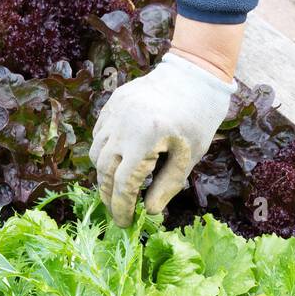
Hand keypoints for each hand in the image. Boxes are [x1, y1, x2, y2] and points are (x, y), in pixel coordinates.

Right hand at [89, 52, 235, 226]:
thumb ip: (167, 186)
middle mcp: (123, 126)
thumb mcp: (189, 156)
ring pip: (96, 154)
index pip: (123, 185)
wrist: (194, 72)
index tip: (124, 224)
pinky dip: (104, 153)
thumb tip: (149, 212)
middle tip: (118, 211)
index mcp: (145, 139)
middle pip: (104, 172)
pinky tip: (117, 161)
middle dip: (109, 197)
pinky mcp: (112, 104)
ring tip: (116, 188)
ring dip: (104, 176)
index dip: (122, 208)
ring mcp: (114, 113)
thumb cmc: (198, 117)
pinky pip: (99, 136)